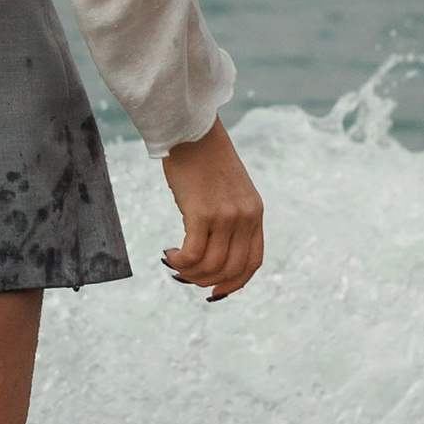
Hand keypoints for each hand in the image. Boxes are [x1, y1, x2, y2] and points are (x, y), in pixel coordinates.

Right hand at [159, 122, 262, 300]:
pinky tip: (168, 253)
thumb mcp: (229, 190)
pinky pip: (192, 254)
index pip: (252, 262)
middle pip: (230, 269)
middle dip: (204, 280)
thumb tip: (210, 251)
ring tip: (173, 262)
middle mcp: (245, 217)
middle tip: (183, 275)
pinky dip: (179, 261)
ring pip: (210, 266)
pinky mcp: (202, 213)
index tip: (214, 291)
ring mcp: (225, 215)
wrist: (191, 132)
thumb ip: (229, 217)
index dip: (234, 283)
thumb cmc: (203, 159)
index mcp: (254, 213)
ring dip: (188, 272)